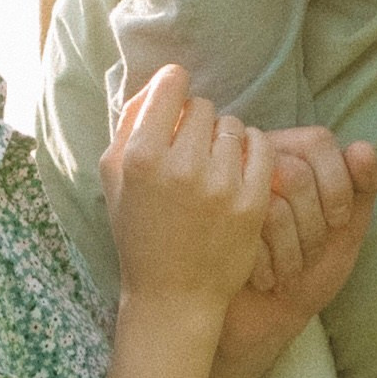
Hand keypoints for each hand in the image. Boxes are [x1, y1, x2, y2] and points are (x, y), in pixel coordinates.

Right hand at [99, 65, 273, 316]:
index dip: (173, 89)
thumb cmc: (139, 233)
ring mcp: (220, 185)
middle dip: (197, 123)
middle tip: (190, 151)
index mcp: (141, 157)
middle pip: (203, 106)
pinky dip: (252, 151)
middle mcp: (181, 167)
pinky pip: (262, 146)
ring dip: (224, 139)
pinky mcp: (252, 201)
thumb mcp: (115, 178)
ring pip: (233, 125)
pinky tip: (238, 169)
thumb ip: (130, 122)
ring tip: (213, 167)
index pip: (171, 86)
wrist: (173, 295)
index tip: (176, 102)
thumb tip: (160, 82)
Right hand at [216, 129, 376, 374]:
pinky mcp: (208, 228)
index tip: (340, 221)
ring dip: (293, 250)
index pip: (317, 140)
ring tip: (289, 272)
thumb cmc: (309, 268)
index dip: (337, 182)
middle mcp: (254, 167)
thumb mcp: (347, 230)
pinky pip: (247, 236)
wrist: (268, 318)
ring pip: (273, 206)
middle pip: (295, 173)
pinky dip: (268, 265)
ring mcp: (227, 197)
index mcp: (290, 157)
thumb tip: (361, 148)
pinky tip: (266, 279)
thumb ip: (363, 187)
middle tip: (310, 254)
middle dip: (314, 225)